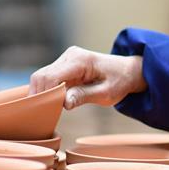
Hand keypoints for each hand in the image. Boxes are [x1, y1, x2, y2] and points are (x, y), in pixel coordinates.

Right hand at [29, 46, 146, 109]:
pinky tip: (53, 102)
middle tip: (46, 113)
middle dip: (40, 95)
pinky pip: (48, 78)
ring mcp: (66, 59)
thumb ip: (84, 96)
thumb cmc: (120, 81)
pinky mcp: (64, 65)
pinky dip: (47, 90)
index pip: (51, 77)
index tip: (48, 111)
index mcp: (80, 61)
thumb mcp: (106, 93)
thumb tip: (64, 103)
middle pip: (41, 76)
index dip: (45, 95)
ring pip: (41, 77)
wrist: (128, 71)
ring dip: (43, 93)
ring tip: (50, 109)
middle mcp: (70, 56)